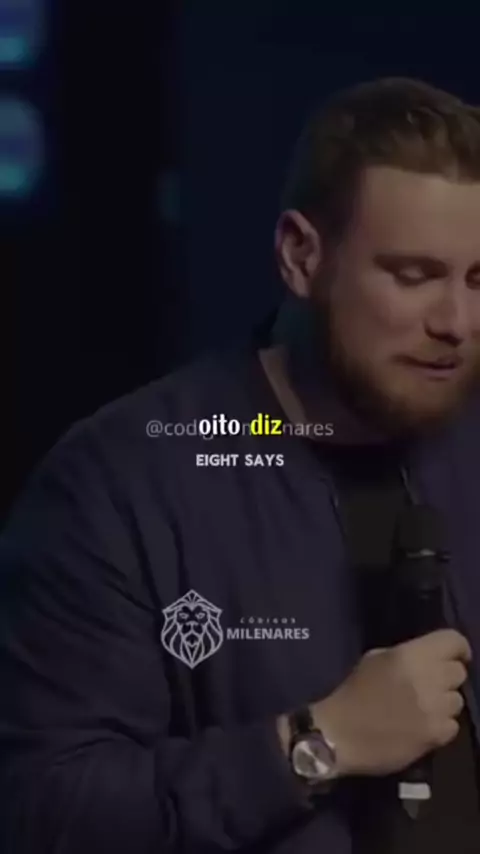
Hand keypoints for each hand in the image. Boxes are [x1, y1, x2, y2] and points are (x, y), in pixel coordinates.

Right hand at [312, 628, 470, 776]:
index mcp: (412, 655)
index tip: (453, 656)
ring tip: (424, 708)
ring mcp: (435, 709)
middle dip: (447, 677)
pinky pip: (453, 726)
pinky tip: (422, 727)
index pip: (454, 641)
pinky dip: (441, 726)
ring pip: (457, 701)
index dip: (457, 648)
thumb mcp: (375, 659)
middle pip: (459, 672)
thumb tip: (427, 659)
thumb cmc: (354, 692)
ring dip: (443, 703)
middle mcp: (429, 678)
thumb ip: (406, 655)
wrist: (340, 735)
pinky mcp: (436, 735)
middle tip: (431, 684)